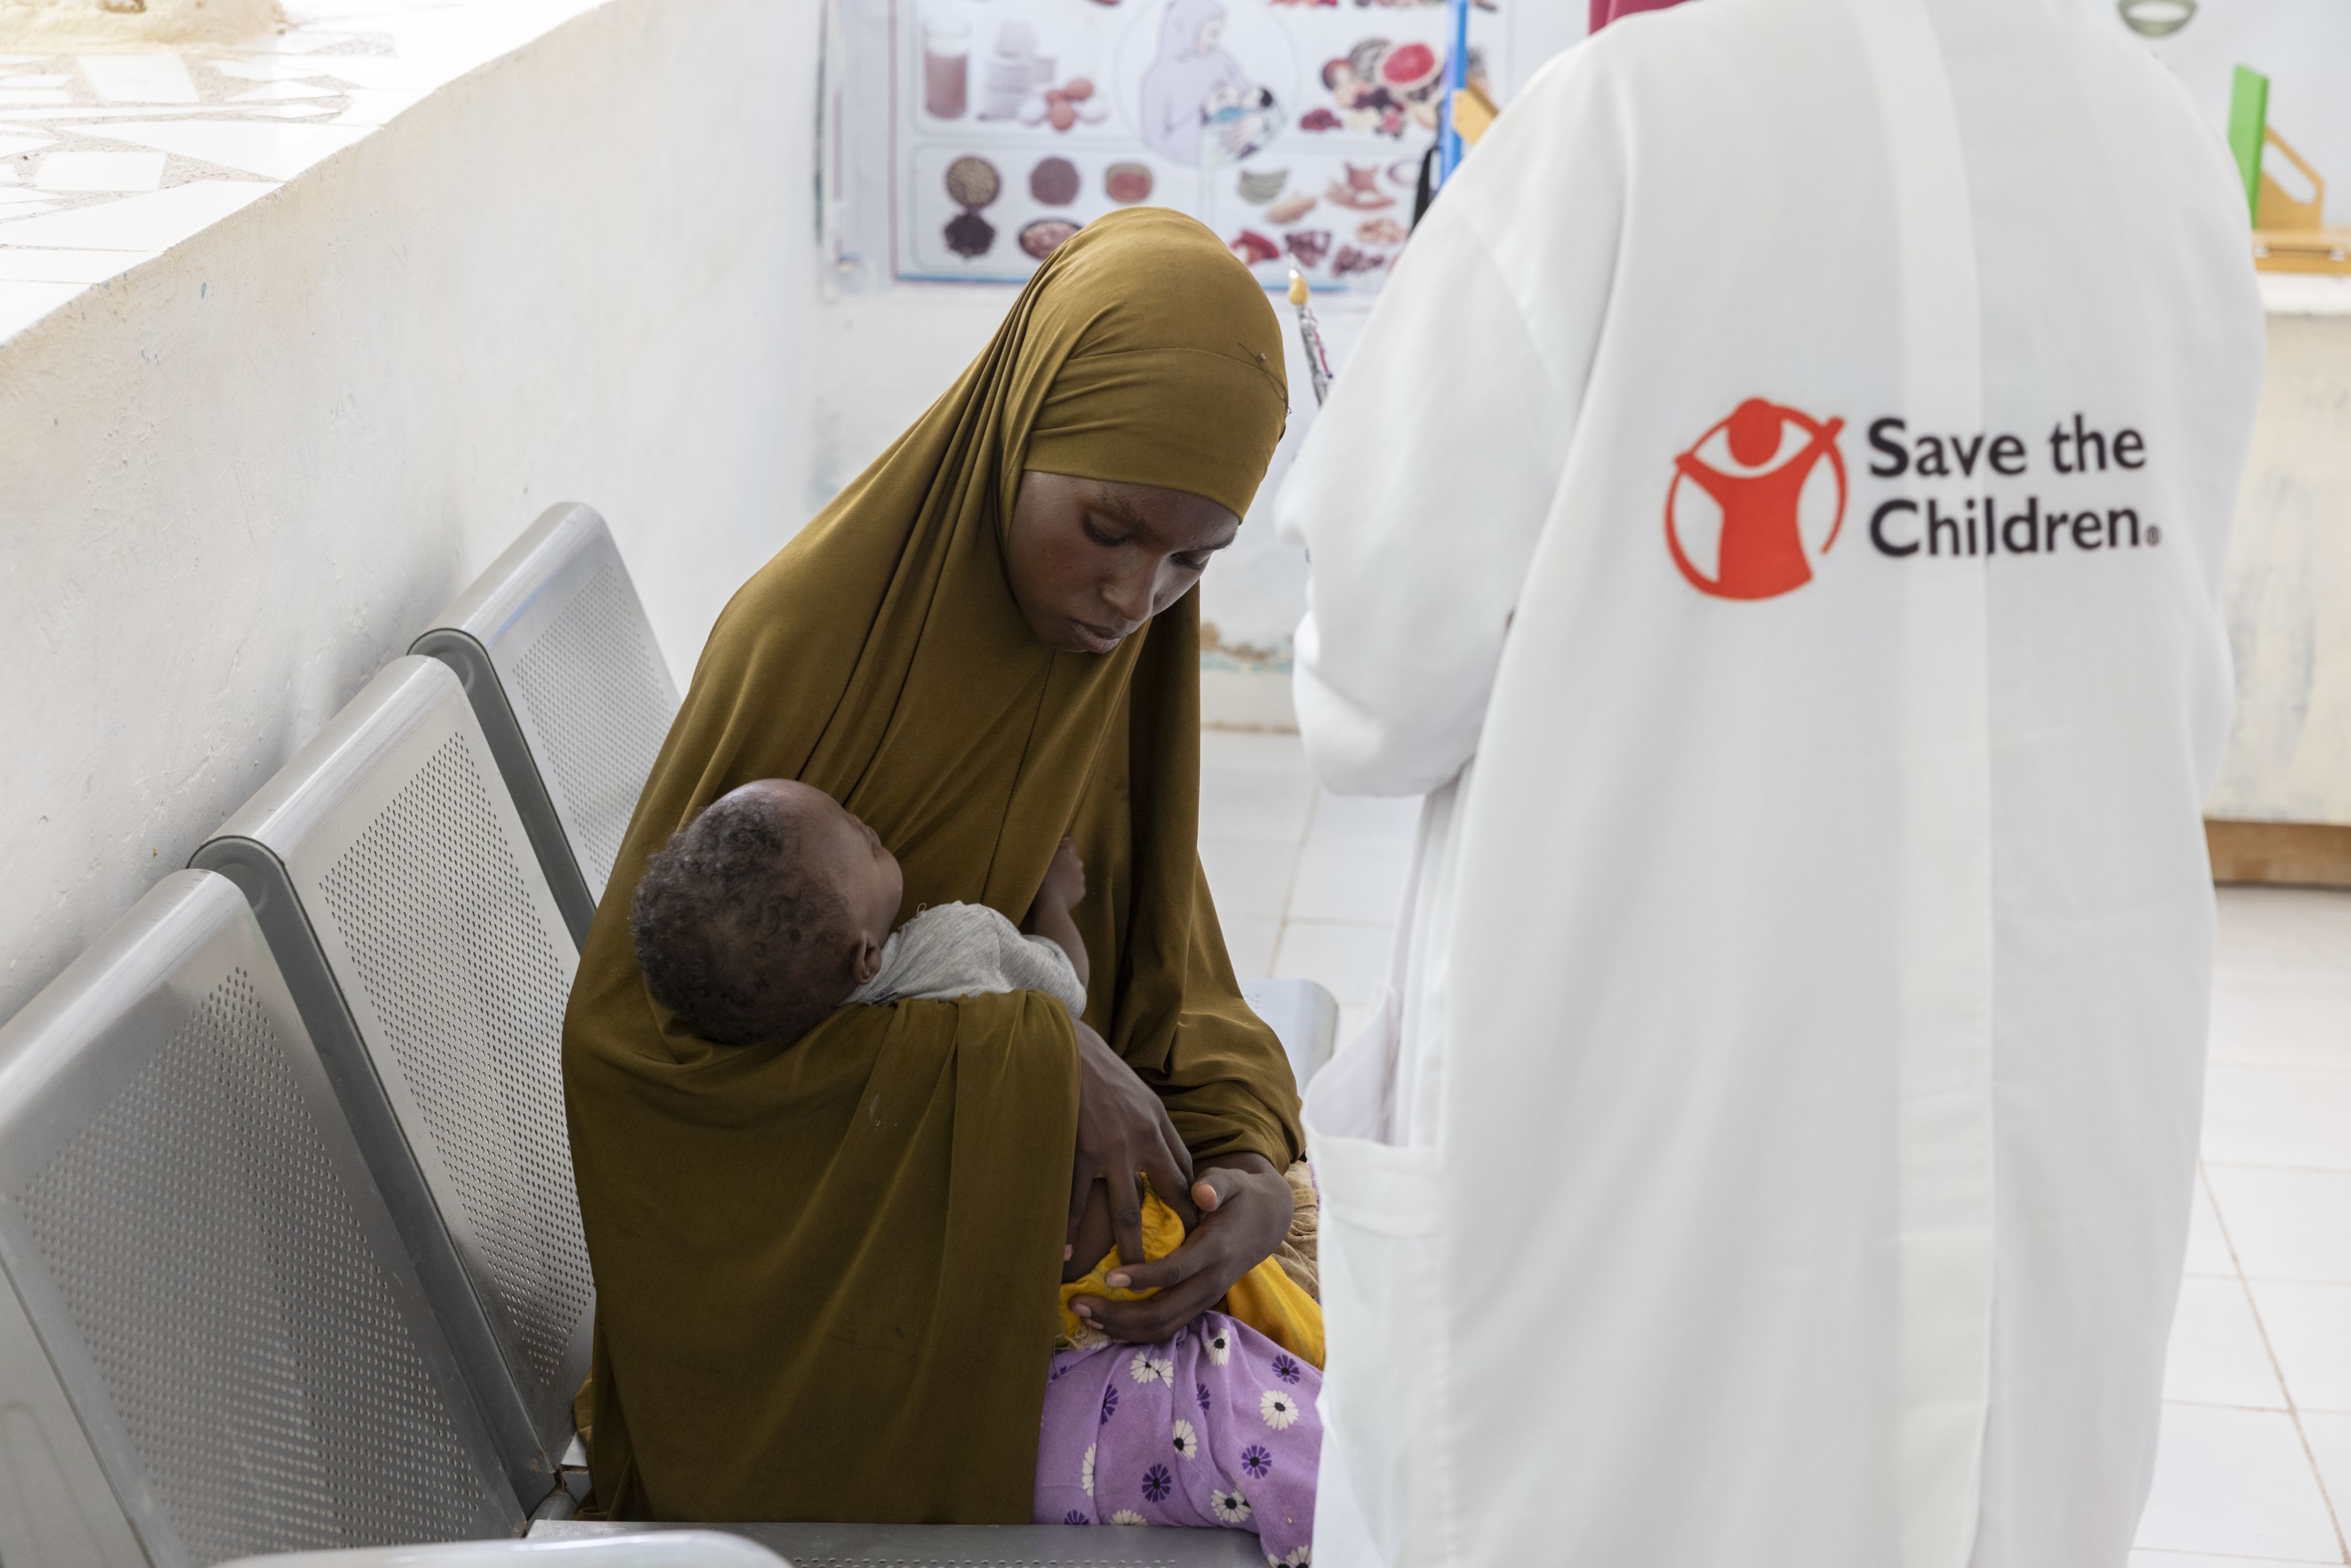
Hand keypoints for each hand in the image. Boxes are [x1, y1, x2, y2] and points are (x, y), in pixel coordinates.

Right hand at [1036, 837, 1085, 917]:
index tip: (1055, 853)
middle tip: (1052, 873)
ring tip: (1055, 886)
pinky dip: (1070, 889)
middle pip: (1072, 859)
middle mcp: (1077, 862)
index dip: (1062, 847)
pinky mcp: (1082, 891)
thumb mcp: (1037, 863)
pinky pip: (1076, 887)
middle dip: (1065, 864)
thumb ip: (1045, 854)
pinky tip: (1060, 895)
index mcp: (1065, 853)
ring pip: (1075, 874)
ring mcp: (1081, 877)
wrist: (1049, 905)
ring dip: (1068, 877)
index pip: (1069, 843)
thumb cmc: (1038, 881)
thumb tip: (1050, 850)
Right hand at [1069, 1021, 1193, 1267]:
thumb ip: (1151, 1124)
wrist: (1068, 1049)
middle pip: (1166, 1194)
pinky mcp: (1080, 1152)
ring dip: (1128, 1246)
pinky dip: (1073, 1227)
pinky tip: (1069, 1251)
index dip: (1191, 1198)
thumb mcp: (1138, 1093)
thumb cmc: (1101, 1070)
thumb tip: (1159, 1153)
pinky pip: (1078, 1199)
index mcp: (1157, 1123)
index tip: (1197, 1224)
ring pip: (1125, 1209)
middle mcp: (1142, 1139)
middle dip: (1175, 1229)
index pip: (1183, 1169)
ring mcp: (1111, 1149)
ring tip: (1129, 1277)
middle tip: (1179, 1263)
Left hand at [1069, 1153, 1292, 1342]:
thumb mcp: (1233, 1182)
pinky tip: (1107, 1326)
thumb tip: (1202, 1192)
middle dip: (1118, 1314)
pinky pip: (1166, 1328)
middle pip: (1162, 1313)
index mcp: (1215, 1251)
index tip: (1108, 1277)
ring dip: (1121, 1328)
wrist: (1266, 1221)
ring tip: (1084, 1316)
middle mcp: (1210, 1282)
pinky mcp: (1197, 1305)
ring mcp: (1205, 1298)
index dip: (1142, 1278)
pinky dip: (1135, 1333)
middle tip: (1078, 1304)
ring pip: (1162, 1328)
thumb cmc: (1240, 1197)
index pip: (1175, 1272)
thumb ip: (1217, 1184)